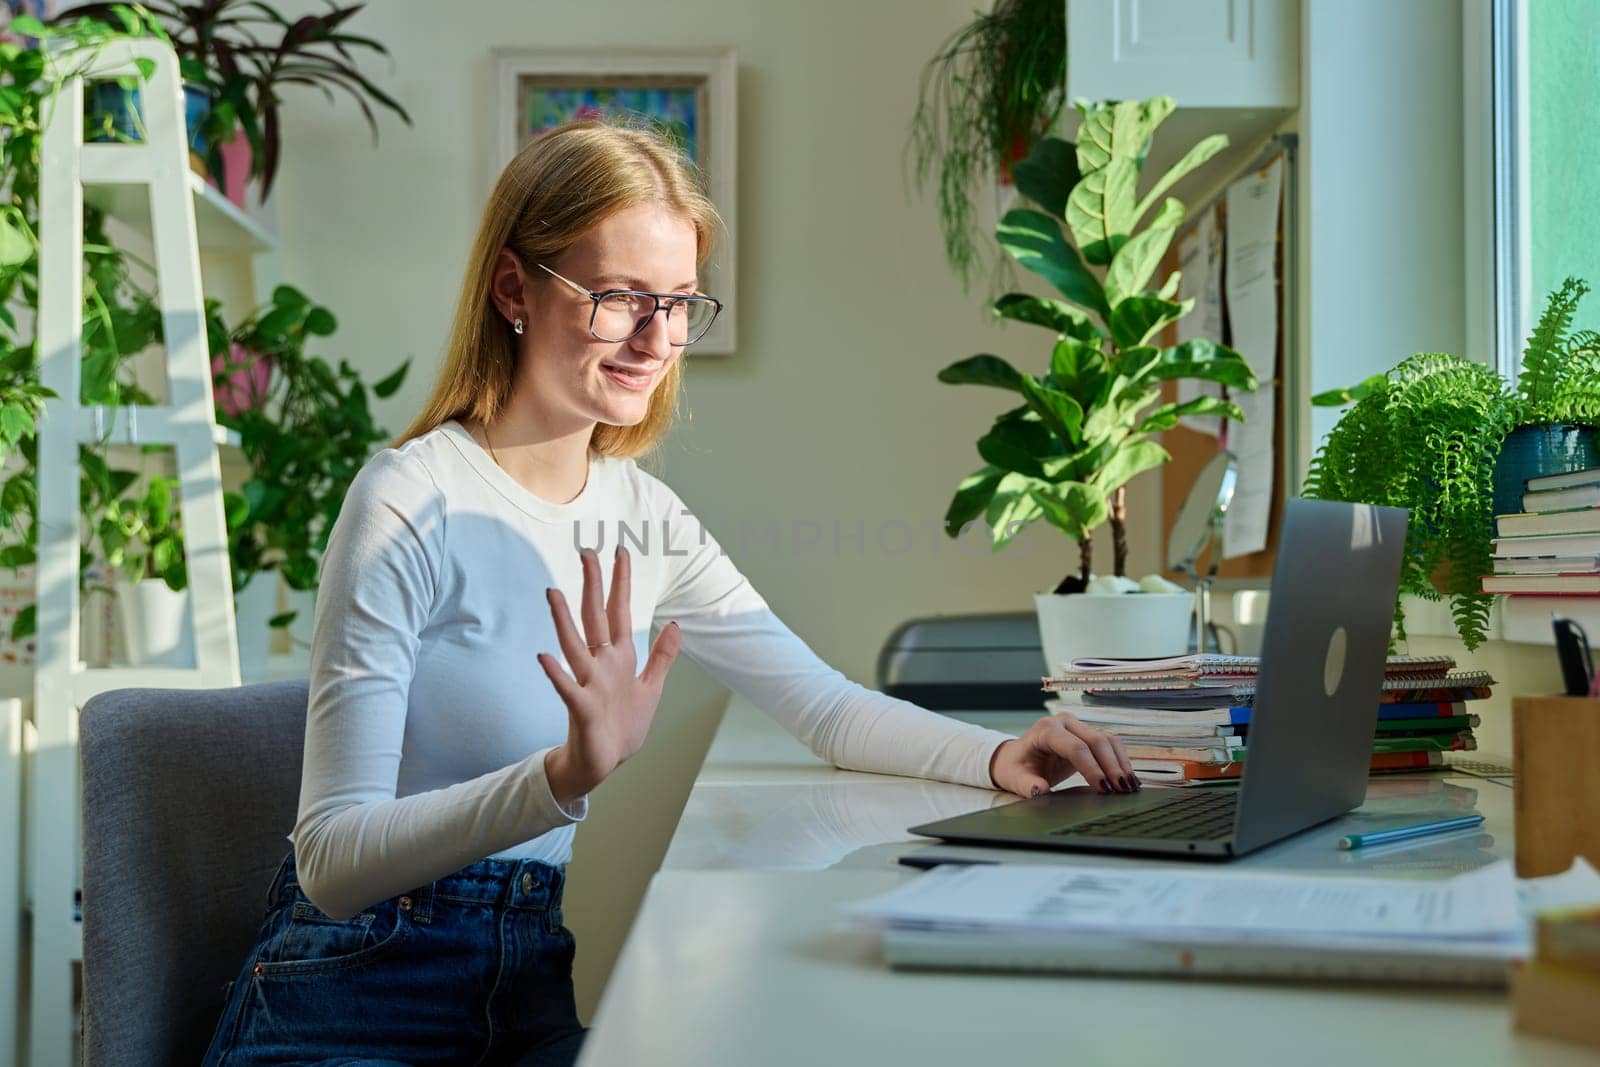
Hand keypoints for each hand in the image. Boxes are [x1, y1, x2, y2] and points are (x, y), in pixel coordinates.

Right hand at [537, 545, 682, 804]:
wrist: (604, 762)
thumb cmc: (623, 726)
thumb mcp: (650, 688)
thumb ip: (661, 657)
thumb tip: (675, 626)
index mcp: (619, 657)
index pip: (619, 611)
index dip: (621, 582)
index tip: (620, 552)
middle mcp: (600, 664)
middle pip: (594, 617)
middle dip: (592, 586)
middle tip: (585, 552)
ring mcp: (588, 684)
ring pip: (573, 645)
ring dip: (563, 620)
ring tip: (553, 593)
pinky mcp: (580, 708)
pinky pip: (566, 688)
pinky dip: (555, 674)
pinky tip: (542, 657)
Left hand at [987, 709, 1138, 797]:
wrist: (1016, 758)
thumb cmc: (1015, 767)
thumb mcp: (1015, 778)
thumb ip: (1027, 784)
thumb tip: (1040, 791)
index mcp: (1046, 729)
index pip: (1076, 747)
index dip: (1092, 768)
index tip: (1104, 789)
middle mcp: (1064, 722)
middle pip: (1097, 741)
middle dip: (1112, 767)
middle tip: (1123, 790)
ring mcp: (1077, 726)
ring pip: (1108, 740)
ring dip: (1121, 763)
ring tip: (1130, 787)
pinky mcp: (1087, 734)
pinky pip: (1110, 744)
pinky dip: (1120, 761)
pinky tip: (1128, 778)